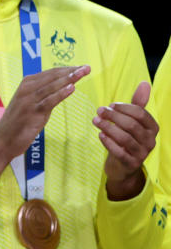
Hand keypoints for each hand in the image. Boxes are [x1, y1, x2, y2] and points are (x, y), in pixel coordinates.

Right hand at [0, 65, 89, 178]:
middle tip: (87, 67)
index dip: (67, 69)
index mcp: (26, 84)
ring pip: (52, 86)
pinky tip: (72, 88)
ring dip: (69, 79)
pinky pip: (49, 101)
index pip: (50, 73)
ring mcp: (29, 100)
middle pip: (52, 77)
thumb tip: (59, 87)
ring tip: (83, 73)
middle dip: (71, 71)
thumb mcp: (29, 103)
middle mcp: (27, 89)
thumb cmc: (17, 123)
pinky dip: (60, 93)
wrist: (3, 139)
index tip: (81, 67)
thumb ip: (41, 94)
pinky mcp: (32, 112)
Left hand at [94, 81, 157, 199]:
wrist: (123, 165)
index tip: (110, 105)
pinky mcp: (131, 163)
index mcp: (152, 128)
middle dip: (114, 116)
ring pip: (125, 138)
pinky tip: (100, 135)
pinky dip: (108, 142)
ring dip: (108, 127)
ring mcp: (142, 154)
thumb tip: (145, 83)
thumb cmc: (127, 137)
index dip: (123, 108)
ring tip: (95, 121)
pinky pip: (119, 152)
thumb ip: (137, 103)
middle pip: (132, 125)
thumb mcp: (132, 120)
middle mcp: (150, 141)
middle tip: (99, 111)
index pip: (140, 114)